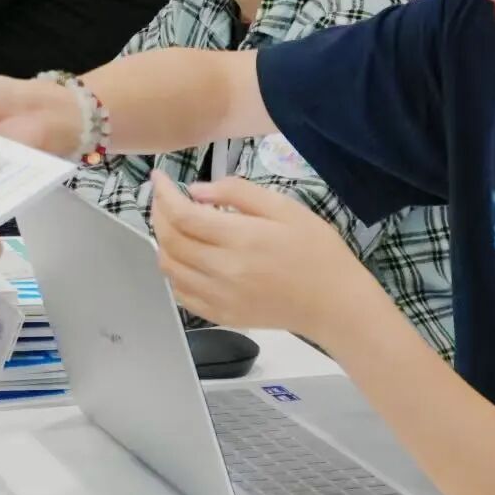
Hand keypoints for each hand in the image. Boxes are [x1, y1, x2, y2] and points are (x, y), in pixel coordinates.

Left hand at [149, 173, 375, 340]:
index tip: (160, 178)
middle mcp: (222, 270)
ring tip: (171, 224)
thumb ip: (239, 193)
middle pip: (169, 240)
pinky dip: (173, 272)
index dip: (163, 194)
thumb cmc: (316, 251)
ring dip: (162, 242)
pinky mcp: (220, 316)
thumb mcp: (286, 208)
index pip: (182, 214)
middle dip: (158, 213)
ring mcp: (218, 297)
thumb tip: (196, 191)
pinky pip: (181, 293)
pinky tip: (183, 257)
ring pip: (169, 268)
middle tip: (164, 198)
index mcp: (240, 239)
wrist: (335, 304)